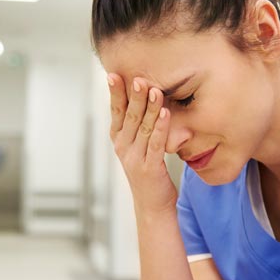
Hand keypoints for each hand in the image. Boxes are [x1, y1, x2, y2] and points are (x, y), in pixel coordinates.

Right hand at [107, 73, 176, 213]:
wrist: (152, 205)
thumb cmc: (148, 171)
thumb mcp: (137, 146)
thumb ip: (137, 125)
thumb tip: (141, 97)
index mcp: (119, 139)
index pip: (116, 112)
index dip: (115, 93)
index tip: (114, 74)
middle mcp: (123, 147)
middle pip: (129, 117)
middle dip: (133, 96)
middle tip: (138, 78)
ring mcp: (135, 158)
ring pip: (142, 128)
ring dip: (149, 108)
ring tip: (155, 90)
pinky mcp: (150, 168)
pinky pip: (156, 144)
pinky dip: (160, 127)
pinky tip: (166, 113)